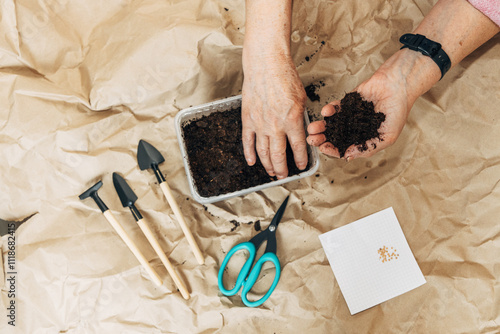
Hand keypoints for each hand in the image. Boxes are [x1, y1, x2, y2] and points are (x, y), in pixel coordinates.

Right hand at [242, 54, 307, 178]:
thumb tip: (299, 131)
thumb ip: (300, 119)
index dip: (301, 160)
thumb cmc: (285, 78)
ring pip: (263, 152)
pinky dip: (249, 153)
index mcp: (292, 121)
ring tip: (271, 172)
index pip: (298, 147)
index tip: (301, 166)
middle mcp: (276, 126)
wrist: (266, 66)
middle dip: (282, 169)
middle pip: (278, 155)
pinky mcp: (248, 119)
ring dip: (267, 165)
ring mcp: (260, 124)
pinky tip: (252, 161)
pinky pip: (247, 141)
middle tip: (283, 175)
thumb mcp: (302, 99)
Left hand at [307, 56, 417, 160]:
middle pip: (334, 137)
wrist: (398, 86)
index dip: (333, 150)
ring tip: (313, 128)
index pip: (345, 148)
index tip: (323, 148)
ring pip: (331, 124)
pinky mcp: (347, 102)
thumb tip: (347, 157)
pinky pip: (335, 108)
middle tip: (312, 139)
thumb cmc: (397, 111)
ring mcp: (350, 115)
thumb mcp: (387, 137)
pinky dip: (328, 110)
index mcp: (364, 139)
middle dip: (321, 139)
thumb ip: (367, 148)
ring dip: (320, 126)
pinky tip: (326, 112)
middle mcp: (355, 129)